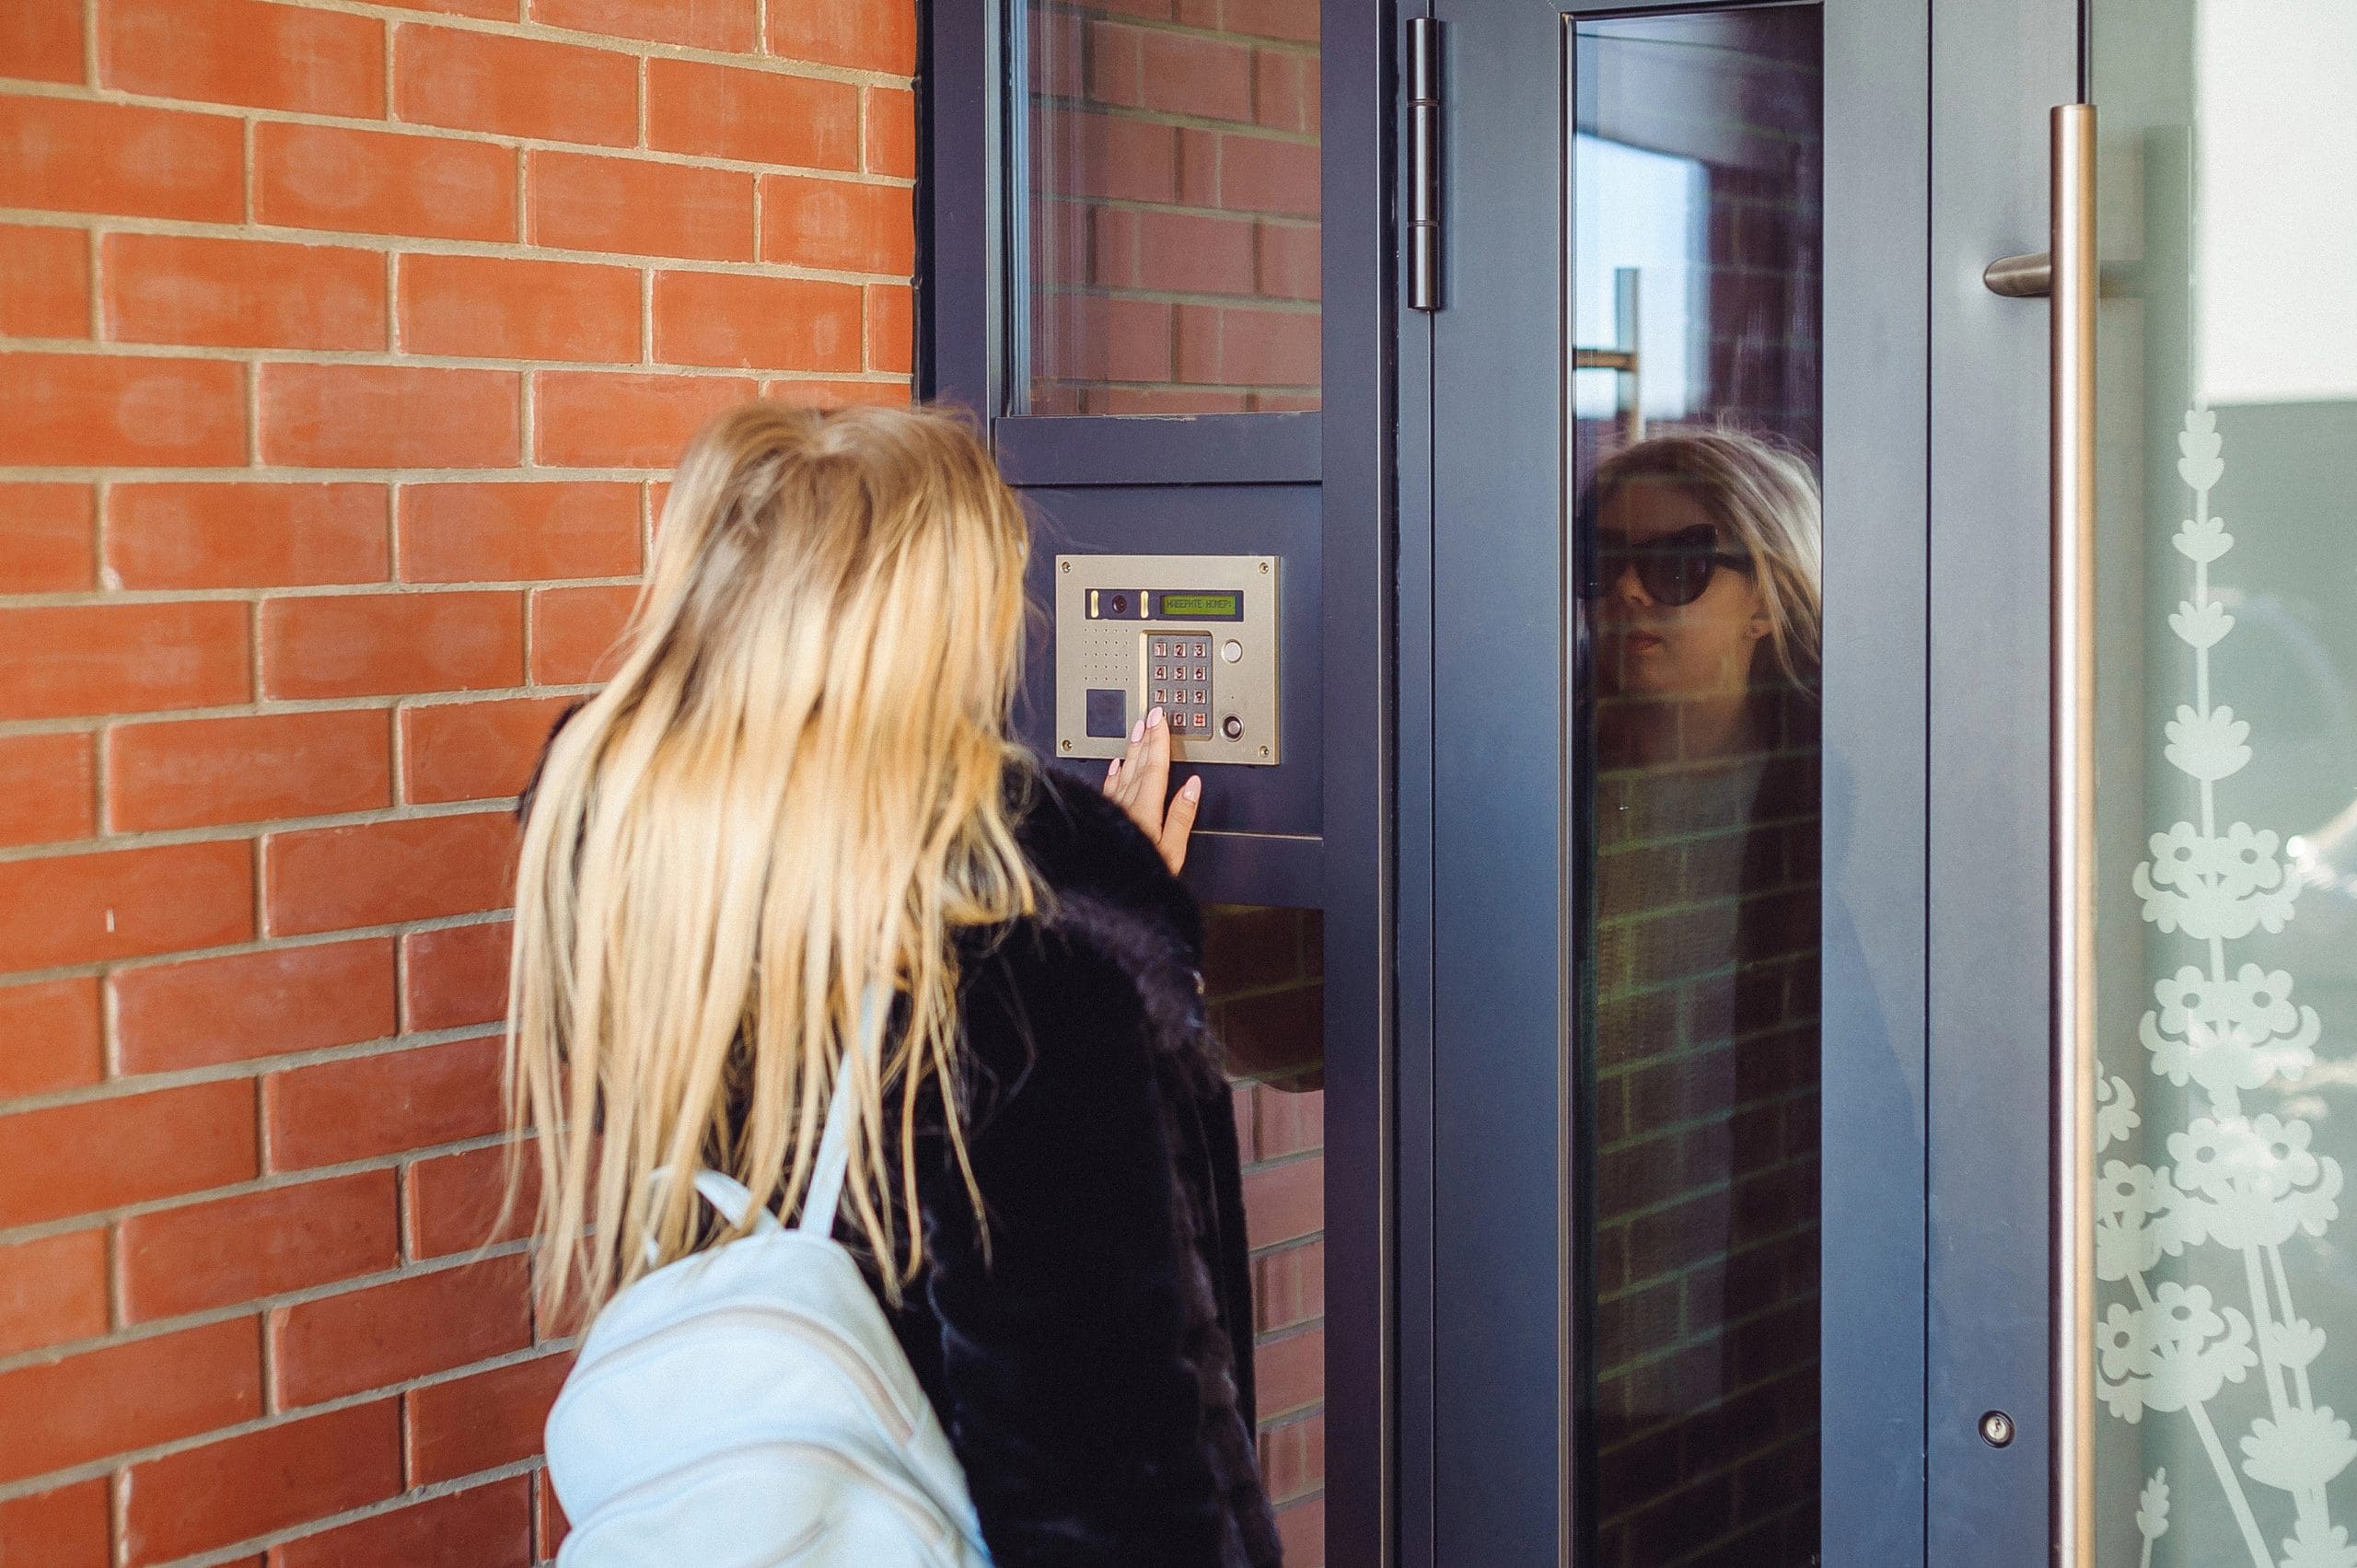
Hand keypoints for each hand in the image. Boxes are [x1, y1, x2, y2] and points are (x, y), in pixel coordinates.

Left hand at [1103, 705, 1201, 872]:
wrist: (1103, 895)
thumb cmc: (1141, 879)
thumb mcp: (1172, 853)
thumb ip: (1181, 817)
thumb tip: (1192, 785)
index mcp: (1145, 812)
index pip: (1154, 767)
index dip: (1158, 740)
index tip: (1160, 719)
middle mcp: (1125, 807)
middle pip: (1138, 765)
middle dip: (1145, 738)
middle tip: (1149, 715)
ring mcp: (1111, 812)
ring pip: (1123, 773)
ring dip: (1131, 751)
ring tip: (1136, 732)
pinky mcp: (1100, 819)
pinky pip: (1109, 788)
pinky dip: (1114, 774)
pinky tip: (1116, 766)